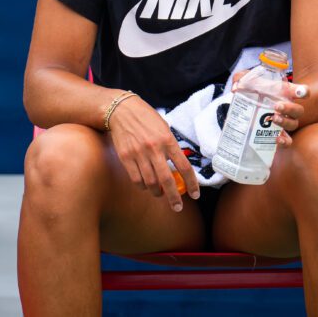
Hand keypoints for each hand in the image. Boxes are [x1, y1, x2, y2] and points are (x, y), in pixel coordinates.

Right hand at [106, 94, 199, 211]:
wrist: (122, 110)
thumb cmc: (146, 118)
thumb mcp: (164, 128)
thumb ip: (171, 146)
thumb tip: (178, 166)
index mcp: (168, 140)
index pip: (184, 166)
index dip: (192, 183)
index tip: (195, 194)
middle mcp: (154, 148)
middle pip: (167, 180)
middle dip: (174, 197)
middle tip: (178, 207)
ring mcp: (139, 154)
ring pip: (150, 183)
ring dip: (157, 192)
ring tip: (160, 193)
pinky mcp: (126, 157)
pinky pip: (136, 179)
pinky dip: (143, 186)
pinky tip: (146, 185)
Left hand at [231, 71, 309, 147]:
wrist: (241, 110)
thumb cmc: (248, 93)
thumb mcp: (243, 83)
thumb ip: (240, 80)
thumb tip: (236, 87)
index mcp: (283, 93)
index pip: (300, 91)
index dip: (303, 91)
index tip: (300, 92)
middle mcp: (287, 108)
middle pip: (299, 110)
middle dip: (290, 108)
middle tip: (277, 106)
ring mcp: (284, 123)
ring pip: (294, 124)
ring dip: (285, 122)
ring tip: (273, 119)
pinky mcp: (278, 136)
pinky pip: (288, 141)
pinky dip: (284, 141)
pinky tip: (276, 139)